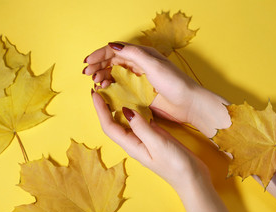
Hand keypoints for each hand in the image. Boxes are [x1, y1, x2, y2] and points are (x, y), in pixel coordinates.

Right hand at [84, 42, 230, 137]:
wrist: (188, 103)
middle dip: (98, 65)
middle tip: (87, 73)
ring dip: (103, 75)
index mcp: (142, 54)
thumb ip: (133, 54)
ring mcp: (139, 78)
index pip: (116, 50)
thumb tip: (112, 45)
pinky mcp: (140, 90)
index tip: (88, 63)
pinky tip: (105, 88)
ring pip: (115, 72)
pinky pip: (120, 85)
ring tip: (96, 82)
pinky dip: (110, 85)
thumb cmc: (174, 83)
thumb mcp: (154, 65)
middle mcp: (139, 64)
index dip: (100, 55)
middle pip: (113, 60)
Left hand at [91, 91, 210, 189]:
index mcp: (131, 145)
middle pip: (113, 124)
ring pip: (124, 122)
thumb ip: (141, 127)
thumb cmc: (175, 164)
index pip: (109, 126)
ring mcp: (143, 141)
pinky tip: (135, 103)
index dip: (100, 110)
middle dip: (104, 108)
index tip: (94, 93)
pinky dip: (133, 111)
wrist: (192, 178)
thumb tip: (125, 110)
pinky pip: (138, 122)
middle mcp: (134, 143)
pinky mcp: (153, 138)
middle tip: (100, 89)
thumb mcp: (157, 143)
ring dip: (117, 108)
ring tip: (113, 92)